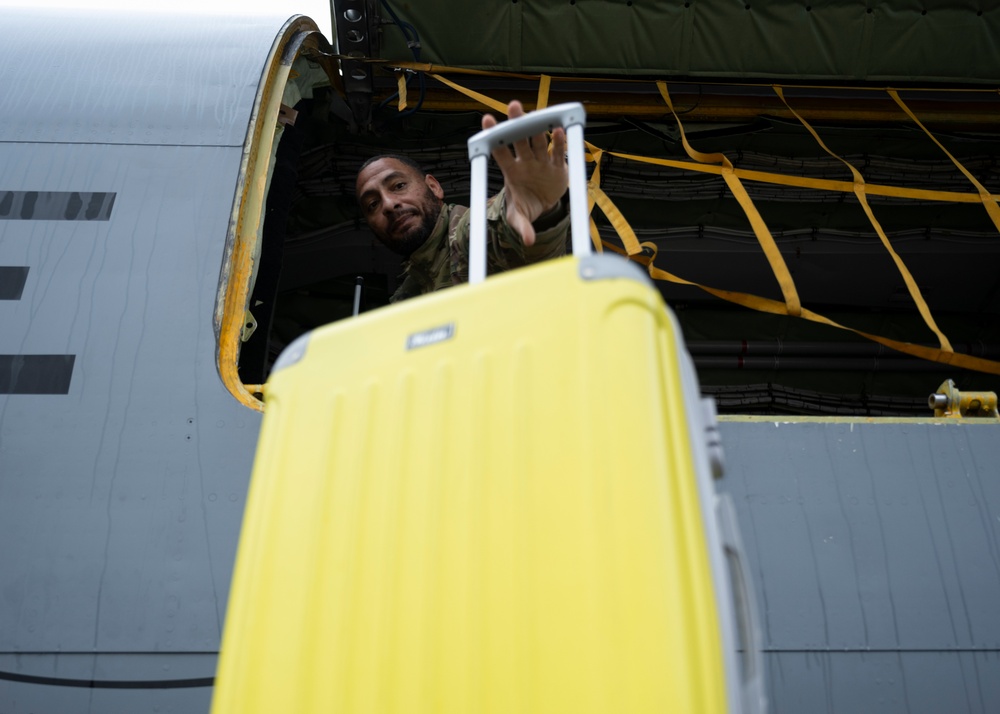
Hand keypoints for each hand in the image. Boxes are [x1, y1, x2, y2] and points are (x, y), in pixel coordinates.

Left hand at [482, 100, 567, 246]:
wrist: (545, 204)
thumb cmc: (527, 205)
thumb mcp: (521, 217)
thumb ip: (522, 226)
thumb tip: (527, 241)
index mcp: (511, 171)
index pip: (500, 151)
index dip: (494, 137)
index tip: (487, 120)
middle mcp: (525, 161)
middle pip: (519, 140)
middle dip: (515, 124)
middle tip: (513, 106)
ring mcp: (541, 161)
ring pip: (537, 141)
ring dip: (536, 126)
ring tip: (534, 113)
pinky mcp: (557, 165)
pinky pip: (557, 152)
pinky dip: (559, 142)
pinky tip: (559, 130)